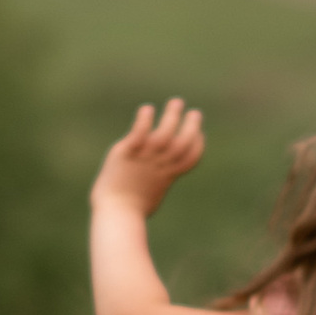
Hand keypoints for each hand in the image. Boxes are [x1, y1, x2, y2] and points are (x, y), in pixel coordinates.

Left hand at [94, 99, 204, 213]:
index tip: (199, 133)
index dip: (198, 143)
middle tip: (195, 112)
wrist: (116, 213)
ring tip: (177, 102)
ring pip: (165, 133)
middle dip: (192, 126)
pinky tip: (146, 109)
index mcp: (168, 176)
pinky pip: (139, 133)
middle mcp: (160, 165)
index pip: (191, 157)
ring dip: (173, 116)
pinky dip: (144, 120)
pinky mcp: (127, 152)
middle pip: (183, 142)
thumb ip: (154, 186)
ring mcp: (145, 158)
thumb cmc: (130, 210)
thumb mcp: (149, 197)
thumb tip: (150, 190)